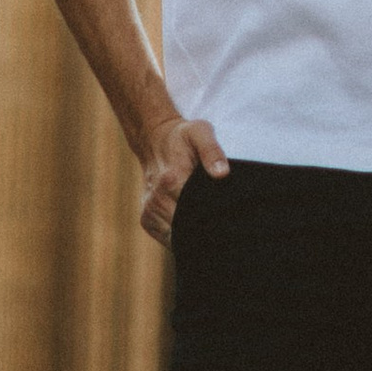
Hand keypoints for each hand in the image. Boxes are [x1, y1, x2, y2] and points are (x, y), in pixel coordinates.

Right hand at [137, 113, 227, 244]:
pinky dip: (179, 235)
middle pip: (186, 228)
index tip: (225, 219)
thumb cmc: (182, 137)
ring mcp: (149, 211)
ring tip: (207, 224)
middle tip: (221, 225)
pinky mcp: (146, 218)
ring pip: (175, 237)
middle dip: (203, 230)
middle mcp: (157, 199)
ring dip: (190, 234)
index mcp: (172, 180)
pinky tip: (191, 225)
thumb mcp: (201, 133)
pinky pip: (165, 237)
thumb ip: (212, 152)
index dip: (213, 219)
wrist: (155, 140)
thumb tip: (223, 174)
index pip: (196, 213)